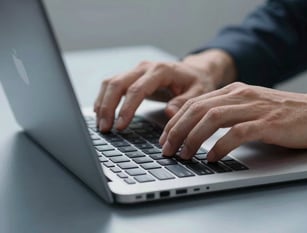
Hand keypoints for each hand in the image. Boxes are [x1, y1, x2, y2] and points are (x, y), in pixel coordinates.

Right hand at [94, 49, 236, 131]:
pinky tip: (102, 113)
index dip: (126, 108)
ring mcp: (137, 70)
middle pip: (117, 83)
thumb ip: (184, 102)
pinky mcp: (132, 76)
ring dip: (103, 103)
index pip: (137, 89)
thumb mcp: (199, 92)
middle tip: (105, 128)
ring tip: (101, 125)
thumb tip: (170, 113)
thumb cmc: (197, 82)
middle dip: (108, 107)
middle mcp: (145, 67)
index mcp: (161, 70)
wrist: (195, 71)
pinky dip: (104, 99)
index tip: (121, 126)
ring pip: (110, 83)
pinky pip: (112, 85)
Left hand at [160, 82, 306, 161]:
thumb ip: (226, 112)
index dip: (175, 121)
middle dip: (177, 130)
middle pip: (197, 109)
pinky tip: (212, 157)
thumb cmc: (282, 114)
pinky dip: (220, 146)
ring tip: (184, 155)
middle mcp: (240, 95)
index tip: (165, 137)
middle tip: (167, 149)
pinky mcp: (267, 123)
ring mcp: (253, 107)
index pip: (195, 103)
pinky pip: (236, 133)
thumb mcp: (249, 107)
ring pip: (212, 118)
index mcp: (233, 90)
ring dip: (193, 138)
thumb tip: (198, 128)